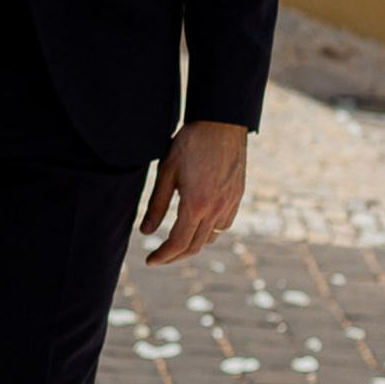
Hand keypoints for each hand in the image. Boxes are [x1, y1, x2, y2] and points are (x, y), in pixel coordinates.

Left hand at [140, 120, 246, 264]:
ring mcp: (230, 204)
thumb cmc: (189, 143)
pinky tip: (198, 224)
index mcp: (196, 205)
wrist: (221, 122)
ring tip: (176, 242)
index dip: (163, 256)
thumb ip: (156, 205)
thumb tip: (146, 233)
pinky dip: (210, 232)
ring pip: (212, 237)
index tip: (150, 261)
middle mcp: (216, 209)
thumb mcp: (166, 172)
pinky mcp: (238, 196)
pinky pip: (224, 224)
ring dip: (193, 245)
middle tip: (159, 257)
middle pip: (195, 246)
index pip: (178, 243)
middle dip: (175, 256)